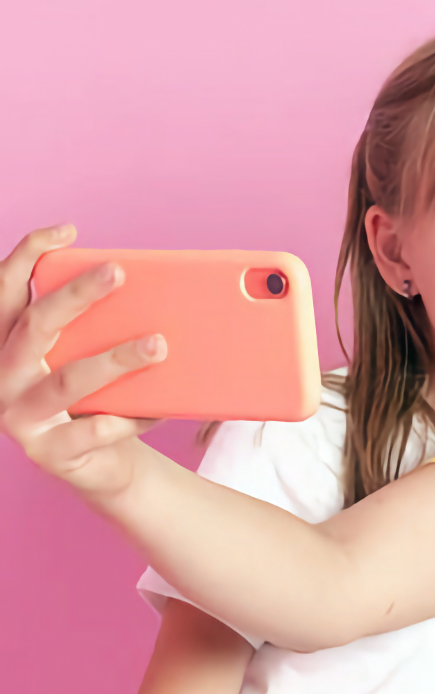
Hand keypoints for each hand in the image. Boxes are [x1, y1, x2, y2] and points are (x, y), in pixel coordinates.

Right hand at [0, 225, 163, 500]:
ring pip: (67, 380)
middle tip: (117, 273)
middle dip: (75, 295)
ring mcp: (20, 417)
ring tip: (160, 345)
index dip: (27, 255)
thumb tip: (156, 292)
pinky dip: (130, 417)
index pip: (6, 291)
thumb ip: (103, 325)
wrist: (104, 462)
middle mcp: (4, 376)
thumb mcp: (95, 354)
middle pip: (34, 326)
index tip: (66, 231)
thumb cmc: (101, 396)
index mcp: (9, 344)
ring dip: (115, 360)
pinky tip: (158, 408)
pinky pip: (94, 430)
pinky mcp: (48, 452)